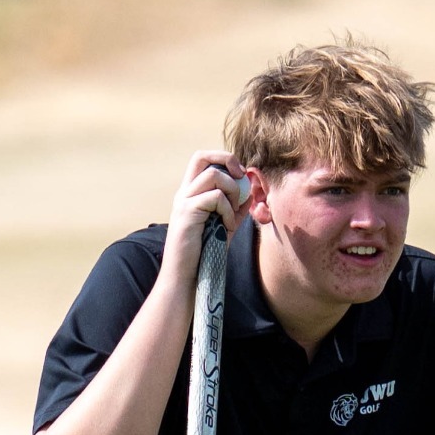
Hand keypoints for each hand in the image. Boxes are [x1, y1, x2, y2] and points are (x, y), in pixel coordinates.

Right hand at [165, 151, 250, 271]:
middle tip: (241, 178)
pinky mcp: (187, 213)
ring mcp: (184, 201)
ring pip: (214, 176)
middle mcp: (184, 193)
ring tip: (231, 214)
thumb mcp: (225, 227)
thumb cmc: (204, 255)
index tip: (240, 176)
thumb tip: (250, 193)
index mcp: (190, 194)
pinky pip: (216, 198)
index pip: (203, 159)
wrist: (186, 277)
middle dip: (227, 160)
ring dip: (232, 192)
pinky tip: (226, 228)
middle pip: (202, 156)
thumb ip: (236, 209)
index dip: (224, 160)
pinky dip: (228, 211)